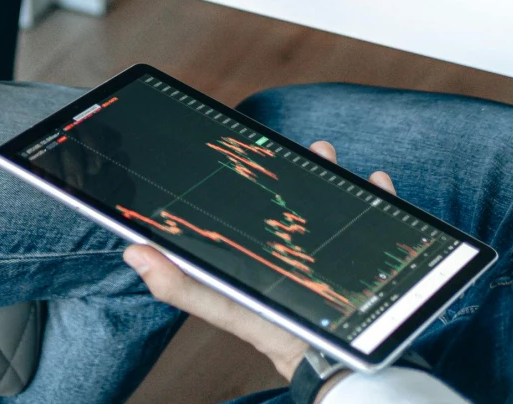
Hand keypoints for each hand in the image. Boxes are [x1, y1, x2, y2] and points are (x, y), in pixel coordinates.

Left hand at [123, 141, 396, 384]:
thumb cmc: (275, 335)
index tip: (255, 146)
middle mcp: (298, 250)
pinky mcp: (368, 262)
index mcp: (263, 254)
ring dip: (336, 174)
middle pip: (299, 199)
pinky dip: (380, 196)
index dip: (254, 176)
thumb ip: (183, 285)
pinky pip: (377, 222)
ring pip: (335, 203)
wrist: (335, 366)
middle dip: (303, 168)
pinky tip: (378, 181)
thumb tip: (133, 251)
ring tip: (330, 154)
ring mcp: (335, 254)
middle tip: (309, 146)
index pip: (256, 208)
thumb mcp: (226, 305)